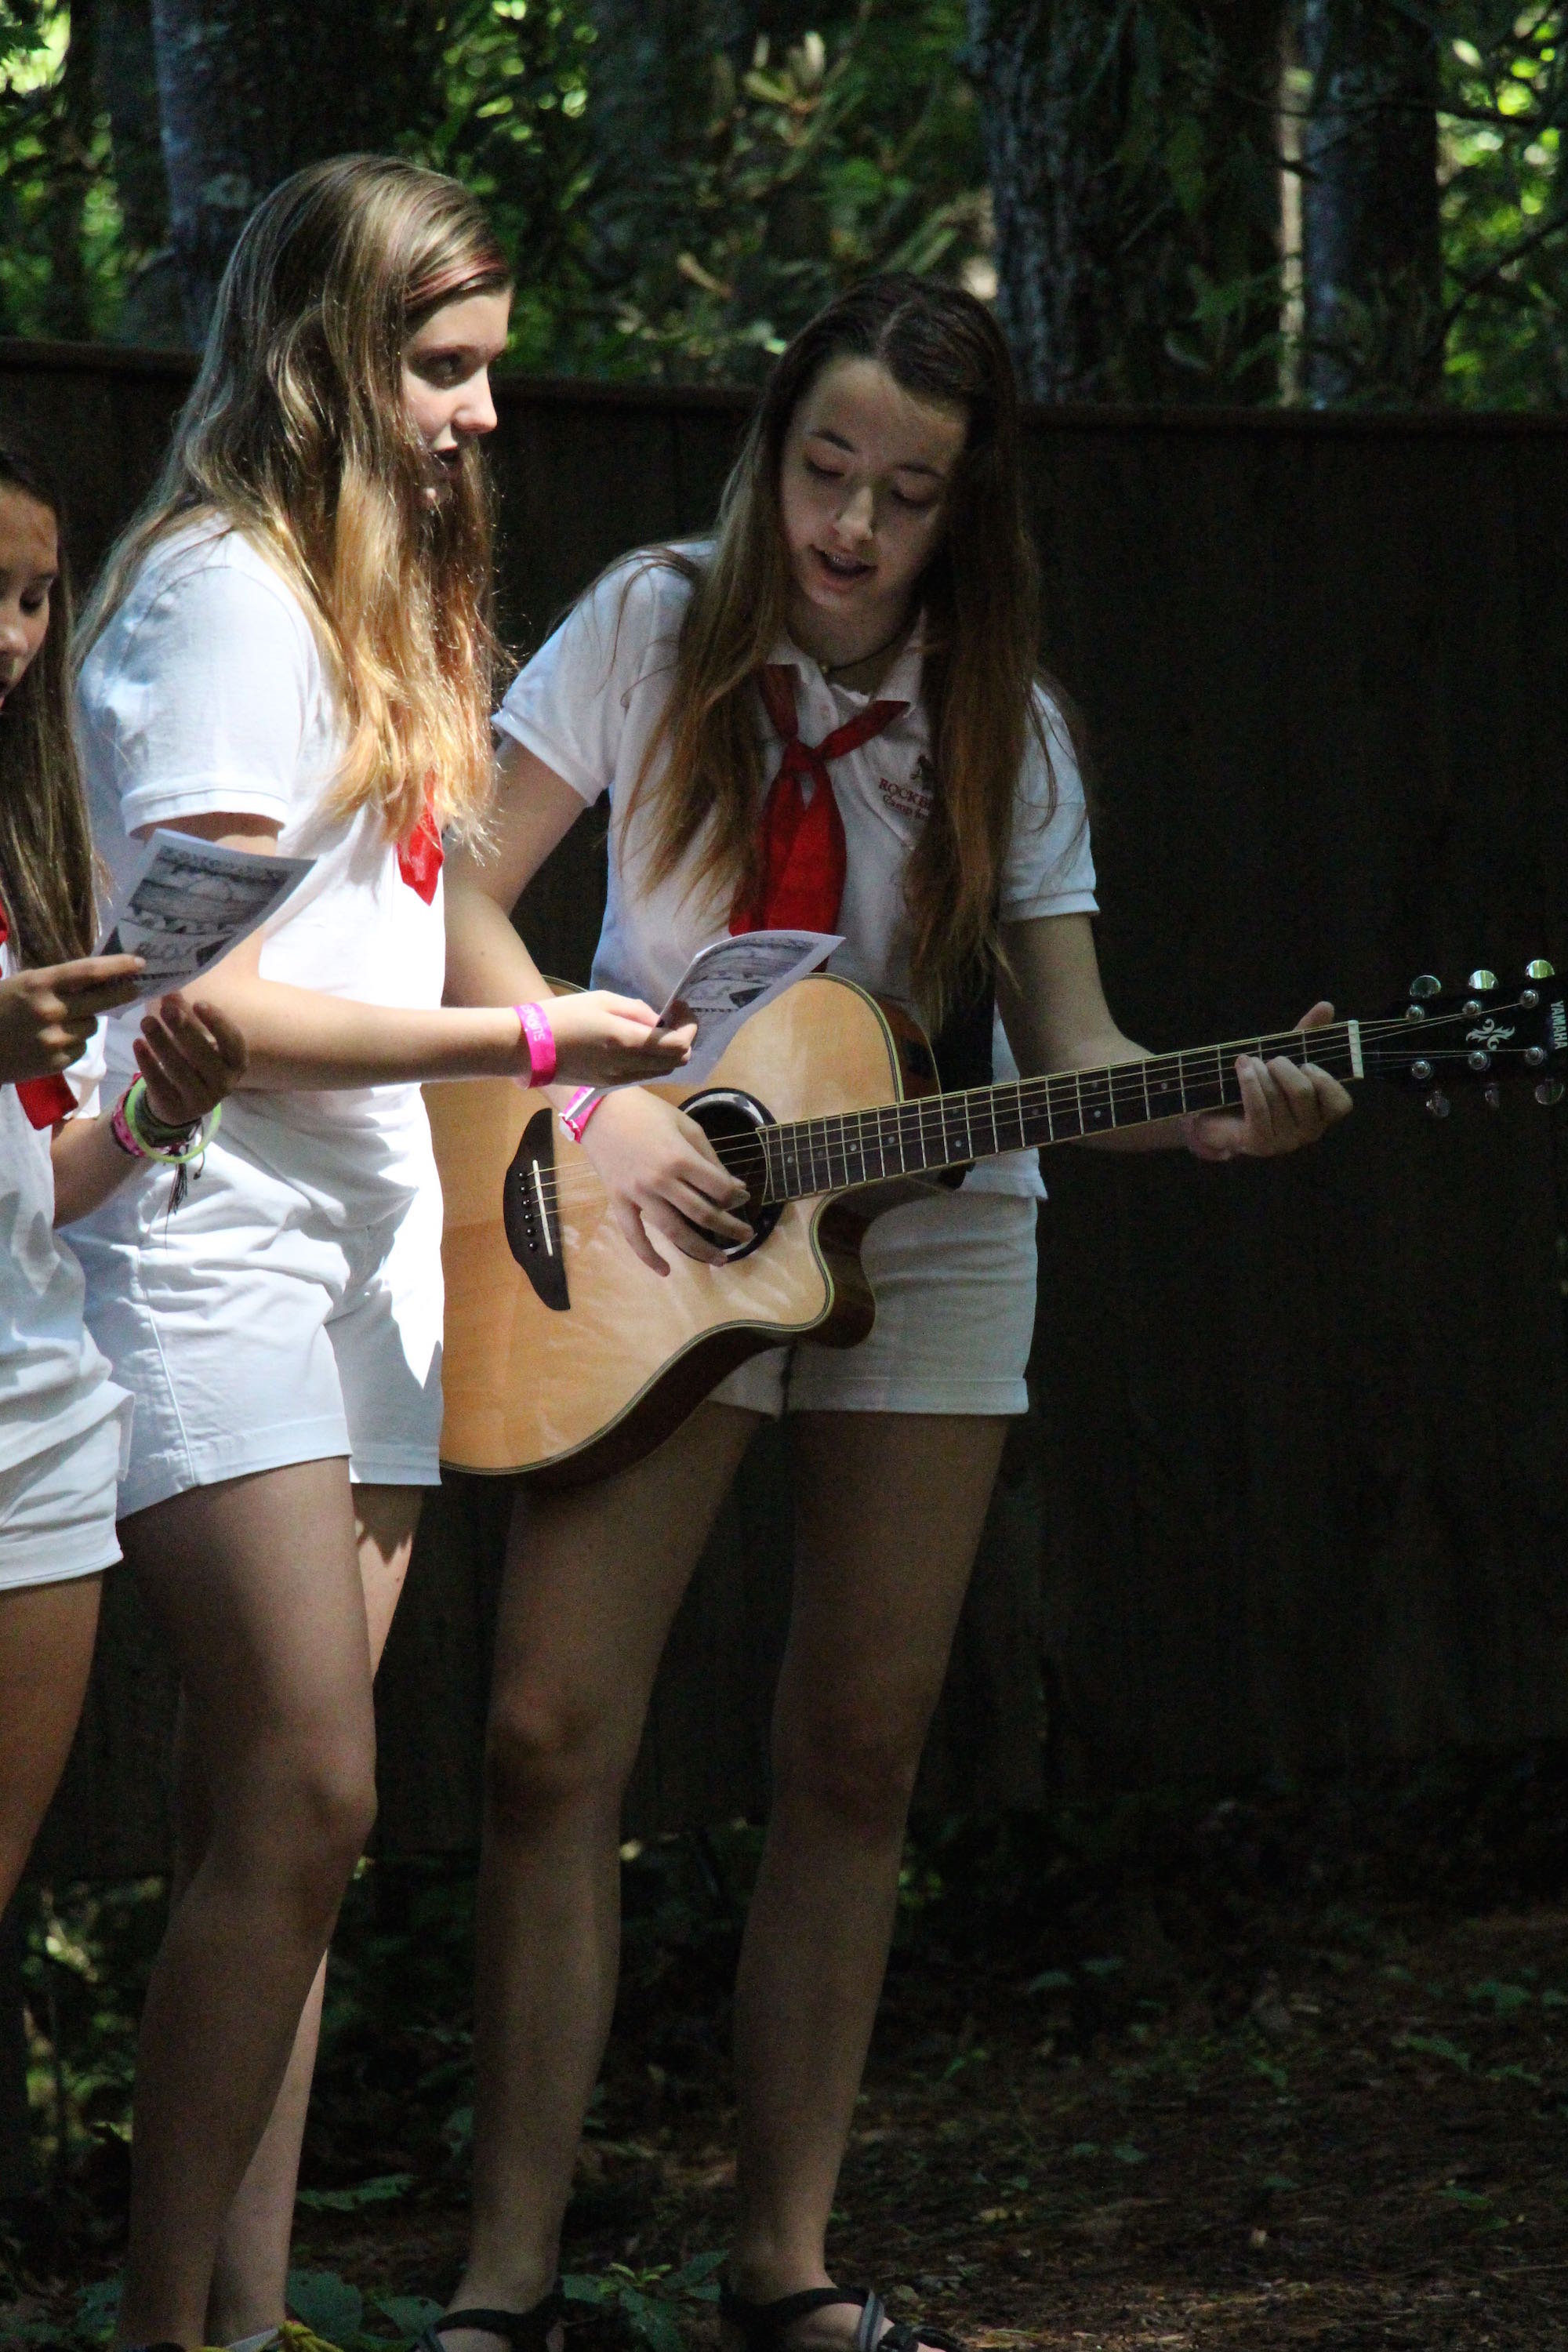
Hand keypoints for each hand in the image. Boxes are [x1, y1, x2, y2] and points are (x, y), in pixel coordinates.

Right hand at [0, 954, 144, 1085]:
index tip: (139, 963)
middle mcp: (51, 1010)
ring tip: (62, 1021)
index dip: (118, 966)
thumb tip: (99, 978)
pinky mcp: (56, 1062)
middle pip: (104, 1001)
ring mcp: (55, 1039)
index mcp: (40, 984)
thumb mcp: (24, 984)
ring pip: (92, 1026)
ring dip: (86, 1021)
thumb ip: (58, 982)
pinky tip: (52, 1041)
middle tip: (133, 988)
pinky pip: (80, 1047)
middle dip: (123, 993)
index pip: (89, 971)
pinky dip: (73, 1043)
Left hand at [132, 995, 248, 1126]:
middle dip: (184, 1030)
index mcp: (236, 1063)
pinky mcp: (177, 1108)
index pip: (233, 1042)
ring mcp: (201, 1100)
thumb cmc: (195, 1062)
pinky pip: (160, 1083)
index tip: (199, 1003)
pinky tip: (138, 1043)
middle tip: (166, 1009)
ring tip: (146, 1022)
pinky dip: (147, 1063)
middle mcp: (224, 1083)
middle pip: (204, 1055)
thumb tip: (168, 991)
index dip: (217, 1023)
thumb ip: (186, 1016)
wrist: (182, 1102)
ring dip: (162, 1043)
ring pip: (179, 1070)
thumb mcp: (196, 1039)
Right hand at [539, 991, 695, 1086]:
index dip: (689, 1027)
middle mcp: (628, 1066)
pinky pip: (643, 1075)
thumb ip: (636, 1011)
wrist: (528, 1048)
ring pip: (662, 1071)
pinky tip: (639, 1045)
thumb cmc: (563, 1015)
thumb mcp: (601, 1000)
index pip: (679, 1044)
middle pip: (677, 1062)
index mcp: (627, 1041)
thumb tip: (658, 1021)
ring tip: (657, 1031)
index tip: (682, 1009)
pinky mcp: (609, 1085)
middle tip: (673, 1019)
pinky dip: (652, 1061)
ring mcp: (619, 1079)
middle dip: (683, 1039)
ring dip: (668, 1052)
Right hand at [577, 1087, 753, 1274]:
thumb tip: (734, 1187)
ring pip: (674, 1231)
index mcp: (680, 1158)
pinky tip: (665, 1271)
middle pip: (702, 1214)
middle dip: (729, 1228)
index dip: (736, 1197)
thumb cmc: (648, 1112)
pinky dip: (648, 1256)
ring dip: (700, 1249)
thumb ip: (710, 1157)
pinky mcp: (618, 1201)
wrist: (599, 1109)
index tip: (743, 1200)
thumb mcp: (686, 1125)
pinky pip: (633, 1235)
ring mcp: (638, 1194)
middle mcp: (661, 1181)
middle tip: (745, 1236)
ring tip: (721, 1260)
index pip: (718, 1189)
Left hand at [1184, 1001, 1353, 1161]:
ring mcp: (1284, 1141)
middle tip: (1271, 1060)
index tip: (1306, 1064)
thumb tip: (1326, 1005)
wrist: (1220, 1113)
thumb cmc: (1262, 1086)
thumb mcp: (1286, 1058)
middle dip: (1284, 1067)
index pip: (1341, 1104)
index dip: (1326, 1080)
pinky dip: (1249, 1082)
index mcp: (1321, 1113)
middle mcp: (1308, 1132)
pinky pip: (1258, 1108)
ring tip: (1248, 1061)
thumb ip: (1307, 1036)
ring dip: (1260, 1072)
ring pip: (1277, 1097)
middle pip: (1304, 1092)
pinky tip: (1241, 1067)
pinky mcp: (1259, 1143)